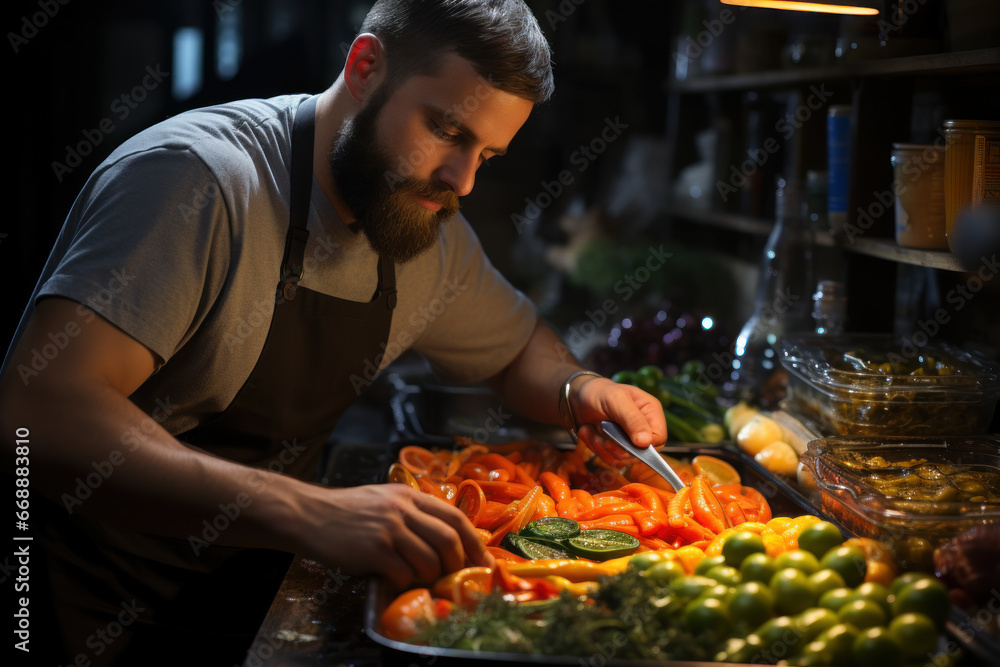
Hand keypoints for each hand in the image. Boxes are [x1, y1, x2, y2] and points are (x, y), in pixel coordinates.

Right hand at [296, 484, 493, 591]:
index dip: (474, 542)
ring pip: (429, 561)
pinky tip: (392, 579)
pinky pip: (403, 574)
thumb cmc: (346, 512)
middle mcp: (403, 509)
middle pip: (449, 539)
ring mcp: (389, 528)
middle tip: (455, 579)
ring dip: (428, 577)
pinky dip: (403, 583)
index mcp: (409, 496)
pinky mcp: (373, 549)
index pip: (455, 516)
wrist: (307, 514)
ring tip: (415, 579)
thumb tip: (445, 540)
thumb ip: (412, 513)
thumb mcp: (384, 500)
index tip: (484, 562)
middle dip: (458, 564)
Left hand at [570, 377, 666, 465]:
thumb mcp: (616, 400)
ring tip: (591, 429)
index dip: (643, 446)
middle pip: (640, 453)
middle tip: (601, 433)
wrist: (578, 396)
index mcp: (651, 413)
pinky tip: (588, 431)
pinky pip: (608, 458)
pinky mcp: (615, 448)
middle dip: (616, 447)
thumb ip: (632, 419)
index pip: (659, 439)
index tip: (623, 442)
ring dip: (601, 446)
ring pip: (622, 459)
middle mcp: (643, 428)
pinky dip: (594, 447)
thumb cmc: (600, 392)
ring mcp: (629, 440)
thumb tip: (645, 442)